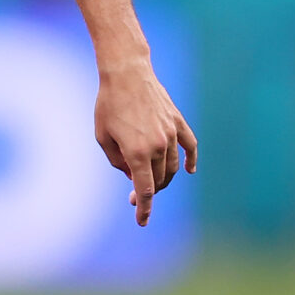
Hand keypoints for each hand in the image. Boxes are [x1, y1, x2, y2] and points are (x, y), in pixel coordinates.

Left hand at [96, 62, 195, 225]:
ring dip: (162, 178)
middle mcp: (158, 146)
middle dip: (147, 193)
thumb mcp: (103, 138)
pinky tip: (190, 170)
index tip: (142, 221)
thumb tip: (133, 175)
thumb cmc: (108, 105)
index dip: (144, 209)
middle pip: (158, 180)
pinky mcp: (178, 122)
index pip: (145, 190)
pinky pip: (190, 146)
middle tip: (133, 197)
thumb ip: (118, 162)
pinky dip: (191, 160)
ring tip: (150, 182)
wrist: (126, 73)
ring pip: (172, 166)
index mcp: (137, 152)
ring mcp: (171, 133)